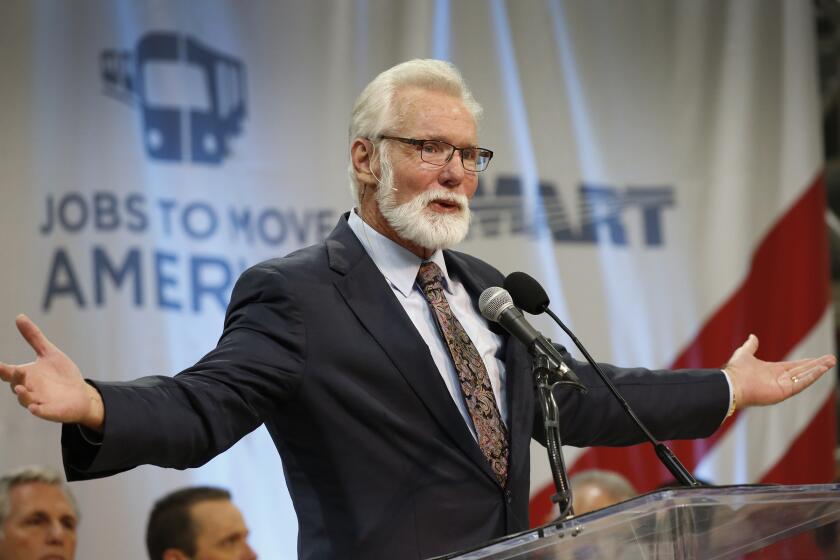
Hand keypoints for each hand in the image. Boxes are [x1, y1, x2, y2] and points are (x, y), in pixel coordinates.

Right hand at [0, 314, 103, 430]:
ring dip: (23, 395)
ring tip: (21, 388)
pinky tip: (35, 408)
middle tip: (16, 370)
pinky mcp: (50, 411)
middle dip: (15, 377)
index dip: (0, 369)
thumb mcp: (49, 352)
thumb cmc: (61, 374)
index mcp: (25, 374)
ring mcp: (38, 401)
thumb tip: (19, 316)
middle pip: (15, 383)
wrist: (80, 394)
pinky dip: (37, 410)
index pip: (7, 372)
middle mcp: (27, 388)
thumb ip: (34, 337)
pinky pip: (41, 412)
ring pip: (25, 399)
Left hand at [724, 334, 835, 407]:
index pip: (794, 366)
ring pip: (805, 376)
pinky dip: (812, 376)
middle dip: (817, 365)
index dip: (806, 362)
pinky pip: (801, 383)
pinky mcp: (784, 392)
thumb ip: (750, 346)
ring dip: (818, 369)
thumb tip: (752, 336)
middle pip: (803, 371)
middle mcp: (779, 379)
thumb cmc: (736, 371)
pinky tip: (821, 369)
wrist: (732, 384)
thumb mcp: (744, 353)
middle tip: (831, 359)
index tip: (818, 359)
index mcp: (772, 371)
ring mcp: (783, 386)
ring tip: (831, 362)